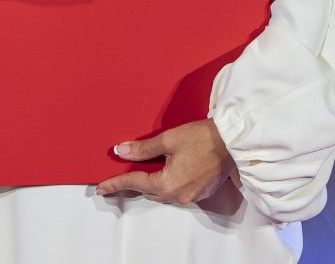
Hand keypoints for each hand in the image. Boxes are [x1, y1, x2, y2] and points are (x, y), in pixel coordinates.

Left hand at [95, 119, 235, 205]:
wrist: (233, 141)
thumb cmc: (202, 138)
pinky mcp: (201, 193)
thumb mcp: (168, 139)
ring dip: (152, 184)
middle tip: (117, 179)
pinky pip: (177, 192)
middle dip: (133, 184)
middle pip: (148, 191)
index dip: (116, 184)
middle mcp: (178, 195)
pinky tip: (167, 173)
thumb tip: (121, 152)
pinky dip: (168, 184)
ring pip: (163, 193)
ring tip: (142, 173)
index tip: (101, 188)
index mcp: (167, 183)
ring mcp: (191, 196)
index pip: (134, 183)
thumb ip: (142, 149)